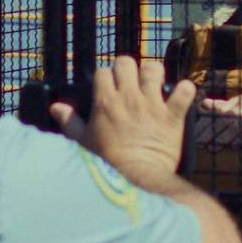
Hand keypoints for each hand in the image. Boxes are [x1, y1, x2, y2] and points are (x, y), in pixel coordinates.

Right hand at [55, 55, 197, 185]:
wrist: (137, 179)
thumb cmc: (107, 163)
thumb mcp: (84, 143)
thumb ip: (70, 122)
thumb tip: (56, 107)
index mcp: (106, 102)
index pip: (104, 72)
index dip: (106, 77)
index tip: (108, 88)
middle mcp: (129, 97)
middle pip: (127, 62)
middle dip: (127, 69)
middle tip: (129, 82)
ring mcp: (153, 104)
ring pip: (154, 69)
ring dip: (154, 74)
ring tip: (153, 84)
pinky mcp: (172, 115)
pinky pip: (185, 91)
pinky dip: (185, 91)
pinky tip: (181, 95)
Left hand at [189, 94, 241, 149]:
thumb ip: (223, 106)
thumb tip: (203, 105)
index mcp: (237, 102)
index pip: (215, 111)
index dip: (203, 122)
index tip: (192, 132)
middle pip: (221, 120)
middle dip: (208, 131)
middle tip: (197, 142)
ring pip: (232, 128)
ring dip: (220, 138)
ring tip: (210, 147)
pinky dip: (239, 141)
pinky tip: (232, 147)